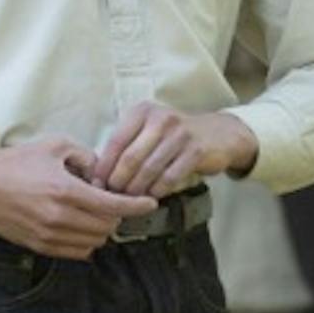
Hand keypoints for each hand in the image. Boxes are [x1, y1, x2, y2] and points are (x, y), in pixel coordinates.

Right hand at [0, 137, 159, 256]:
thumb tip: (103, 172)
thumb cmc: (15, 162)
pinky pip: (75, 252)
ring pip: (93, 243)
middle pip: (107, 227)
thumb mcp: (54, 146)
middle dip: (117, 215)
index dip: (136, 205)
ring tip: (96, 213)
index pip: (113, 205)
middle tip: (115, 201)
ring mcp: (48, 235)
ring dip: (102, 230)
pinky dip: (86, 242)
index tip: (150, 203)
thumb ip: (85, 156)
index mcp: (66, 191)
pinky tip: (82, 226)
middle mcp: (59, 217)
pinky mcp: (39, 246)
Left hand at [92, 103, 258, 198]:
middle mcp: (160, 118)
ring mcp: (180, 134)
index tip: (97, 186)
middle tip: (113, 197)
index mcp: (142, 111)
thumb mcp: (148, 129)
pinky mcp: (195, 150)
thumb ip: (126, 145)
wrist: (216, 134)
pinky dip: (157, 191)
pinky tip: (152, 197)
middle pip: (130, 158)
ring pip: (149, 170)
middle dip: (118, 182)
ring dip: (136, 190)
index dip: (104, 167)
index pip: (115, 142)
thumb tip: (98, 176)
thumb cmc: (173, 136)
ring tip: (130, 200)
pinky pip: (170, 177)